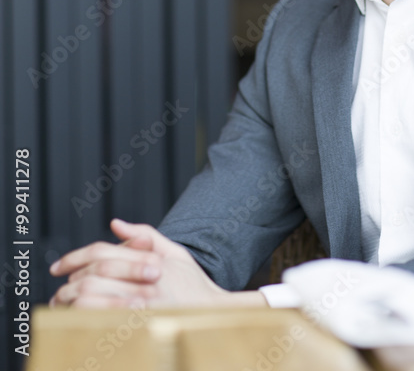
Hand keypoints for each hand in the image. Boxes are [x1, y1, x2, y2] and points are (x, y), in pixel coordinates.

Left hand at [49, 218, 266, 308]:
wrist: (213, 315)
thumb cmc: (193, 284)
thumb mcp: (175, 253)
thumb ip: (145, 234)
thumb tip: (116, 223)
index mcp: (150, 260)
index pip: (103, 252)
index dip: (76, 257)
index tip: (59, 266)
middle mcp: (144, 283)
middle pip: (93, 276)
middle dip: (70, 283)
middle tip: (60, 289)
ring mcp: (141, 308)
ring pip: (92, 302)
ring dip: (72, 303)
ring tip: (64, 306)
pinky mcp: (138, 330)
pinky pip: (102, 325)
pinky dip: (84, 321)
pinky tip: (78, 321)